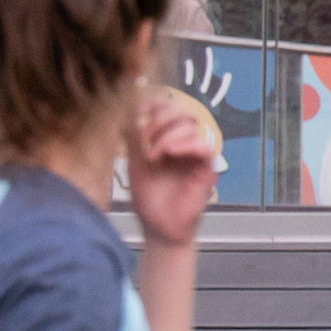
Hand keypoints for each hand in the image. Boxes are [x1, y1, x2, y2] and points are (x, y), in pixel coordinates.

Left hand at [126, 86, 215, 246]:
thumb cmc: (149, 197)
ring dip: (166, 134)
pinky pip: (203, 145)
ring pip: (191, 125)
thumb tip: (123, 111)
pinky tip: (168, 153)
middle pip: (182, 110)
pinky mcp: (207, 167)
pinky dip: (184, 144)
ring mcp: (196, 154)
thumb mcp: (135, 162)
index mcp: (167, 138)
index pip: (168, 108)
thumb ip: (133, 138)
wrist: (159, 227)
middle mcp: (184, 143)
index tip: (138, 108)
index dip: (155, 102)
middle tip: (143, 138)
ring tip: (152, 154)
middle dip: (160, 118)